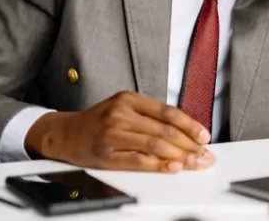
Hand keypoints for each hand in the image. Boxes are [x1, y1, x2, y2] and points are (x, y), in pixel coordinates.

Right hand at [25, 91, 214, 172]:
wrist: (63, 134)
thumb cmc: (98, 122)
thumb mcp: (124, 108)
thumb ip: (150, 116)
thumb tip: (185, 131)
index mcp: (130, 99)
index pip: (168, 112)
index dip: (190, 125)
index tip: (204, 136)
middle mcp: (122, 113)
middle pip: (165, 129)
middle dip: (190, 144)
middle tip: (205, 154)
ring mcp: (114, 133)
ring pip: (155, 144)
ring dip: (180, 155)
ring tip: (195, 163)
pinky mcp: (107, 153)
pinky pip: (139, 160)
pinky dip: (159, 165)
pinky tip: (173, 167)